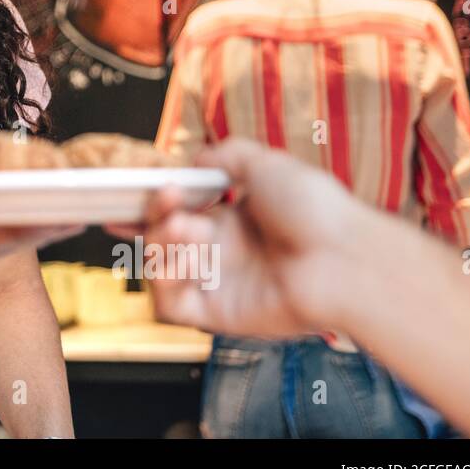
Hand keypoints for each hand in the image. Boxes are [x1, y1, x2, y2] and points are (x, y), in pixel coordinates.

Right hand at [141, 138, 367, 336]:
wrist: (344, 259)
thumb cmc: (318, 213)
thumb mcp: (270, 163)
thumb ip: (228, 156)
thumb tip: (197, 160)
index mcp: (234, 219)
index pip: (178, 212)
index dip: (149, 205)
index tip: (125, 194)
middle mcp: (223, 252)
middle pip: (161, 238)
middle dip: (154, 215)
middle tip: (167, 198)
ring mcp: (219, 283)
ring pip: (160, 267)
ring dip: (161, 242)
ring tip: (187, 227)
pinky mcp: (217, 312)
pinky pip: (170, 305)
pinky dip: (166, 282)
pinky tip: (188, 260)